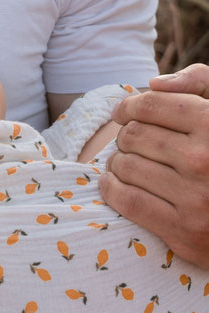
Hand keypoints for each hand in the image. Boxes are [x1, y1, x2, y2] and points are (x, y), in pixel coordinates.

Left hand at [100, 63, 208, 266]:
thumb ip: (197, 82)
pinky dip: (112, 190)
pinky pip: (128, 201)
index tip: (122, 112)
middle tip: (131, 143)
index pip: (149, 105)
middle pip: (133, 135)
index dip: (128, 106)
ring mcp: (195, 197)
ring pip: (125, 166)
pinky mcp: (185, 229)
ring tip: (126, 163)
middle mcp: (204, 159)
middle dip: (125, 136)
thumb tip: (153, 85)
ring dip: (117, 163)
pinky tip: (113, 184)